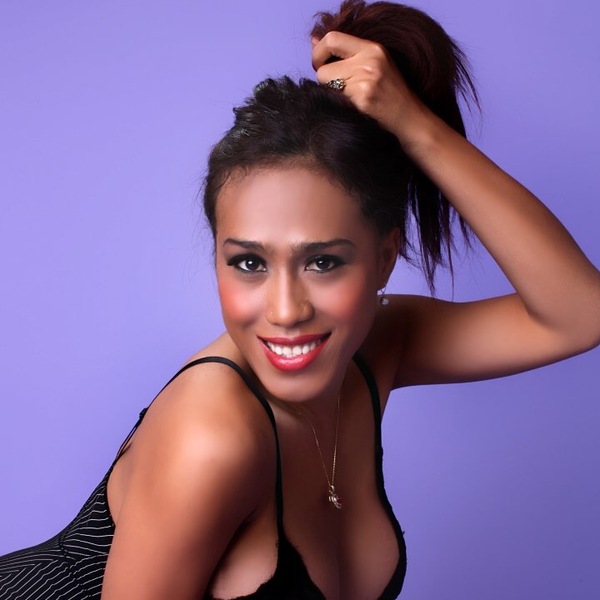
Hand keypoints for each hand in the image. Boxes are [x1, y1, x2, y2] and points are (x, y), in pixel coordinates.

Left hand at [311, 31, 430, 145]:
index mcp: (372, 48)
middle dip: (323, 79)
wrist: (409, 118)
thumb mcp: (373, 65)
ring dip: (330, 93)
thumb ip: (345, 53)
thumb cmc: (389, 94)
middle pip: (323, 67)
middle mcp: (369, 61)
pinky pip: (334, 99)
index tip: (320, 65)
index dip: (318, 53)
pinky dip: (338, 104)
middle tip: (334, 87)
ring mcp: (366, 80)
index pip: (332, 38)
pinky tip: (353, 107)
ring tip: (349, 98)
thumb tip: (313, 40)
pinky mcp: (362, 99)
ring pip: (325, 84)